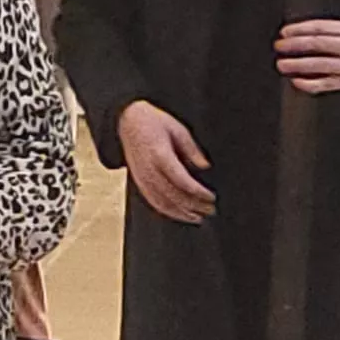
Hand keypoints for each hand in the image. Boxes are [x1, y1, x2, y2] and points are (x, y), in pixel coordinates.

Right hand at [118, 100, 214, 225]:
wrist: (127, 121)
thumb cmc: (153, 122)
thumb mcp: (177, 129)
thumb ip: (191, 149)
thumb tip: (205, 166)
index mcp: (160, 154)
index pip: (181, 181)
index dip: (198, 192)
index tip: (211, 197)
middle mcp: (149, 169)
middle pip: (173, 195)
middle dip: (193, 206)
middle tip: (210, 210)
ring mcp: (142, 177)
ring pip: (162, 202)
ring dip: (181, 213)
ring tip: (198, 218)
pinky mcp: (138, 181)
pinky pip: (152, 201)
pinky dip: (167, 210)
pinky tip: (179, 214)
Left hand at [275, 20, 339, 95]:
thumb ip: (333, 30)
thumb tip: (299, 32)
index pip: (321, 27)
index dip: (299, 29)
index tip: (284, 32)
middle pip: (318, 44)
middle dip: (295, 44)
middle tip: (279, 46)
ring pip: (320, 64)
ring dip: (297, 64)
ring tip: (281, 64)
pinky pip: (325, 84)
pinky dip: (309, 83)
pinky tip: (296, 81)